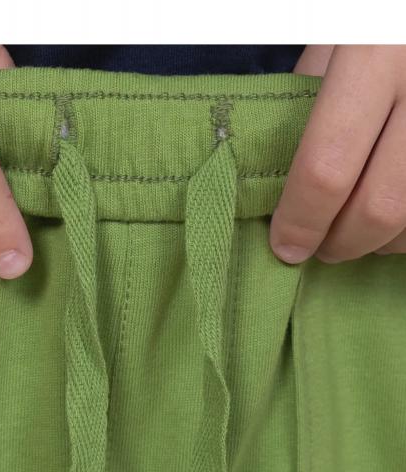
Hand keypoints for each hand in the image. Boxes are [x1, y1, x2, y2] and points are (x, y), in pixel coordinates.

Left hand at [270, 45, 405, 264]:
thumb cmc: (376, 21)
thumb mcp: (334, 42)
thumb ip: (307, 107)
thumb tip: (282, 188)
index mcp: (375, 57)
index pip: (327, 167)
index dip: (301, 219)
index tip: (285, 244)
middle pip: (379, 206)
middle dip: (340, 242)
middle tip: (320, 245)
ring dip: (380, 243)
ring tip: (355, 229)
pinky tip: (393, 221)